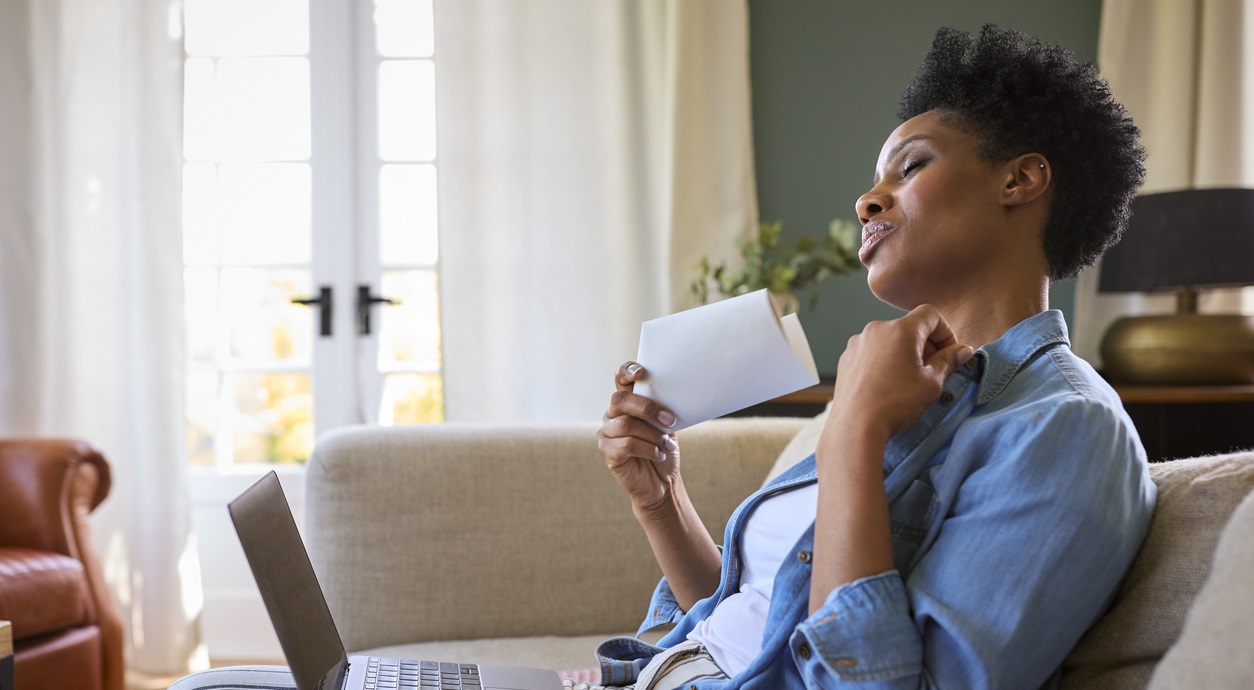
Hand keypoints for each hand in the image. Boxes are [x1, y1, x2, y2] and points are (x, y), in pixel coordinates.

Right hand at [596, 362, 680, 512]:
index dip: (626, 371)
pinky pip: (626, 444)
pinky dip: (648, 449)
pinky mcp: (607, 451)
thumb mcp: (667, 426)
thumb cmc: (664, 450)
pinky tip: (659, 455)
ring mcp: (607, 433)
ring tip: (668, 445)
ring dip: (653, 435)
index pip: (620, 379)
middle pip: (621, 400)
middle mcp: (612, 414)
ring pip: (626, 424)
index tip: (641, 372)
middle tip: (670, 421)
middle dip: (648, 409)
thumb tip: (673, 394)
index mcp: (627, 403)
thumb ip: (662, 409)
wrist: (662, 482)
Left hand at [823, 305, 973, 450]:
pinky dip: (884, 362)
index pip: (930, 314)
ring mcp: (857, 343)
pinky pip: (872, 352)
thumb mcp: (932, 383)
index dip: (945, 331)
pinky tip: (887, 385)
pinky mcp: (846, 358)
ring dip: (903, 354)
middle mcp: (876, 329)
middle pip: (909, 327)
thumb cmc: (896, 404)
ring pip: (889, 340)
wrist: (855, 426)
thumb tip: (962, 350)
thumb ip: (949, 360)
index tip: (949, 354)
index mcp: (900, 330)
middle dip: (925, 345)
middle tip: (932, 372)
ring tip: (908, 382)